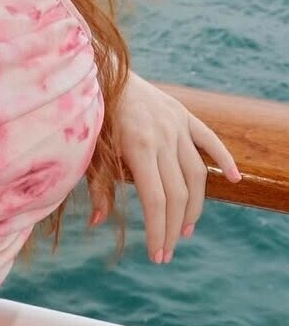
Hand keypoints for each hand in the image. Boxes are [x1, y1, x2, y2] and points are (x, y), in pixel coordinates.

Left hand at [89, 72, 241, 262]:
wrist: (100, 70)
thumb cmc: (90, 113)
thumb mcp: (89, 150)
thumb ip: (97, 185)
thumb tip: (96, 222)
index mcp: (138, 146)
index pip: (155, 200)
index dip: (157, 230)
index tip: (156, 255)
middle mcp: (163, 136)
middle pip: (178, 192)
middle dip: (173, 227)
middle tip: (167, 251)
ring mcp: (177, 124)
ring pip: (196, 173)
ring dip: (194, 205)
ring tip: (185, 229)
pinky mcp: (183, 114)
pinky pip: (209, 139)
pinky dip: (224, 159)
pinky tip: (235, 179)